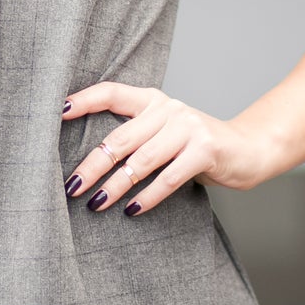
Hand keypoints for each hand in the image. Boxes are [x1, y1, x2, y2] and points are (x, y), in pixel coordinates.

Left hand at [62, 82, 271, 212]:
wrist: (248, 149)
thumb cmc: (196, 146)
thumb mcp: (164, 132)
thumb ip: (135, 137)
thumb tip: (87, 163)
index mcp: (153, 101)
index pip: (111, 93)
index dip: (83, 100)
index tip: (56, 113)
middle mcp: (168, 109)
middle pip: (120, 138)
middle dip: (92, 165)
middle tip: (71, 187)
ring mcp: (188, 128)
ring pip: (141, 161)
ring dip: (115, 186)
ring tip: (96, 204)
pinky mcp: (205, 150)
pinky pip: (168, 177)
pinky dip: (147, 197)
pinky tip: (132, 210)